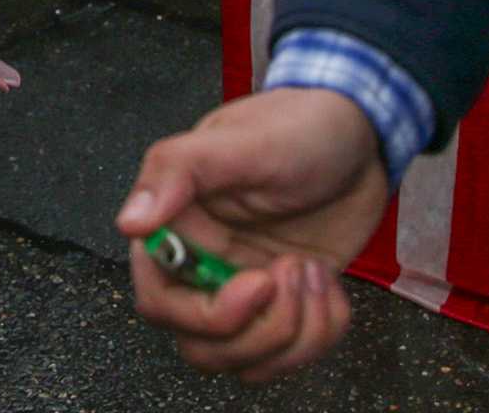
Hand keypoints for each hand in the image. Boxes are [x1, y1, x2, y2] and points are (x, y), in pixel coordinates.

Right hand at [116, 88, 391, 383]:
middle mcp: (204, 267)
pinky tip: (328, 283)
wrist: (359, 135)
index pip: (159, 303)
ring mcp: (246, 290)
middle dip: (259, 332)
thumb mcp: (240, 141)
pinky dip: (321, 332)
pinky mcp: (286, 305)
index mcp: (177, 228)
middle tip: (293, 276)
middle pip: (203, 347)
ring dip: (294, 334)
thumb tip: (129, 222)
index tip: (259, 283)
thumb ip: (177, 172)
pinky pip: (291, 354)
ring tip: (314, 273)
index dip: (206, 314)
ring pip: (248, 362)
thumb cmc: (295, 126)